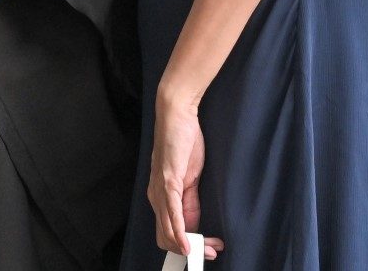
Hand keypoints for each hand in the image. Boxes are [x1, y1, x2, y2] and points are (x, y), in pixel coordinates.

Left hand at [148, 93, 223, 260]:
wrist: (176, 115)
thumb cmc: (182, 142)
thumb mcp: (189, 177)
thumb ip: (190, 201)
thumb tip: (193, 224)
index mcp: (160, 196)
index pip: (168, 232)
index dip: (187, 245)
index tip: (208, 249)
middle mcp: (156, 197)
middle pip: (166, 237)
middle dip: (190, 250)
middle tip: (211, 251)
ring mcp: (160, 190)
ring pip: (168, 230)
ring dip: (190, 244)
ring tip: (208, 250)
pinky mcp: (168, 181)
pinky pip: (173, 213)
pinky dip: (180, 231)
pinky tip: (189, 243)